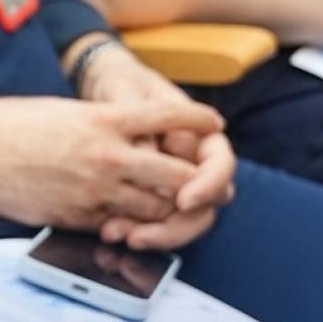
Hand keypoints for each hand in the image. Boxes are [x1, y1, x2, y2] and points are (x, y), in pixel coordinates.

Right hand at [0, 94, 221, 240]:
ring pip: (157, 207)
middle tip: (201, 181)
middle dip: (196, 180)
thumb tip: (119, 128)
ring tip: (168, 203)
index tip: (214, 121)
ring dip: (167, 207)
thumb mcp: (58, 108)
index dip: (197, 119)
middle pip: (178, 174)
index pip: (166, 117)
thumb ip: (95, 120)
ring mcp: (95, 190)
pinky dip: (131, 224)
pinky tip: (127, 219)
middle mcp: (106, 155)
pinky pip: (121, 226)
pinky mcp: (79, 217)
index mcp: (100, 119)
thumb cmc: (4, 124)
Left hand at [78, 49, 236, 249]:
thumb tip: (150, 160)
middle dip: (175, 226)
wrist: (102, 88)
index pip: (220, 167)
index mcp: (201, 136)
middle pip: (203, 208)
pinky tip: (110, 231)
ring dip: (153, 234)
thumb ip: (143, 128)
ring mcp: (174, 184)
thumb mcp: (129, 95)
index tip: (183, 200)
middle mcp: (193, 165)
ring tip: (118, 235)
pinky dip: (135, 229)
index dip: (207, 186)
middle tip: (141, 234)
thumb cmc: (122, 85)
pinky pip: (151, 220)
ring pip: (179, 222)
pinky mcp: (149, 197)